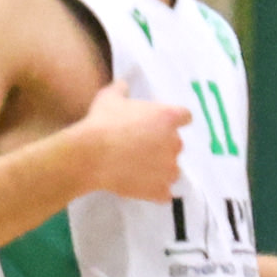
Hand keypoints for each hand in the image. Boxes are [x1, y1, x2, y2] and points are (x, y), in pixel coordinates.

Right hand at [75, 81, 189, 202]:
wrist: (91, 155)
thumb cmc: (102, 122)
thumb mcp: (109, 98)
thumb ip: (121, 89)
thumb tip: (124, 84)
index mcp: (168, 117)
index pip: (185, 116)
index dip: (173, 120)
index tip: (159, 123)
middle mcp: (175, 143)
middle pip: (176, 144)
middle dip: (162, 145)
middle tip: (140, 146)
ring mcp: (169, 169)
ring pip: (172, 169)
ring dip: (160, 168)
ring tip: (138, 169)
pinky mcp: (160, 190)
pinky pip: (164, 193)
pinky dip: (156, 190)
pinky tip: (141, 186)